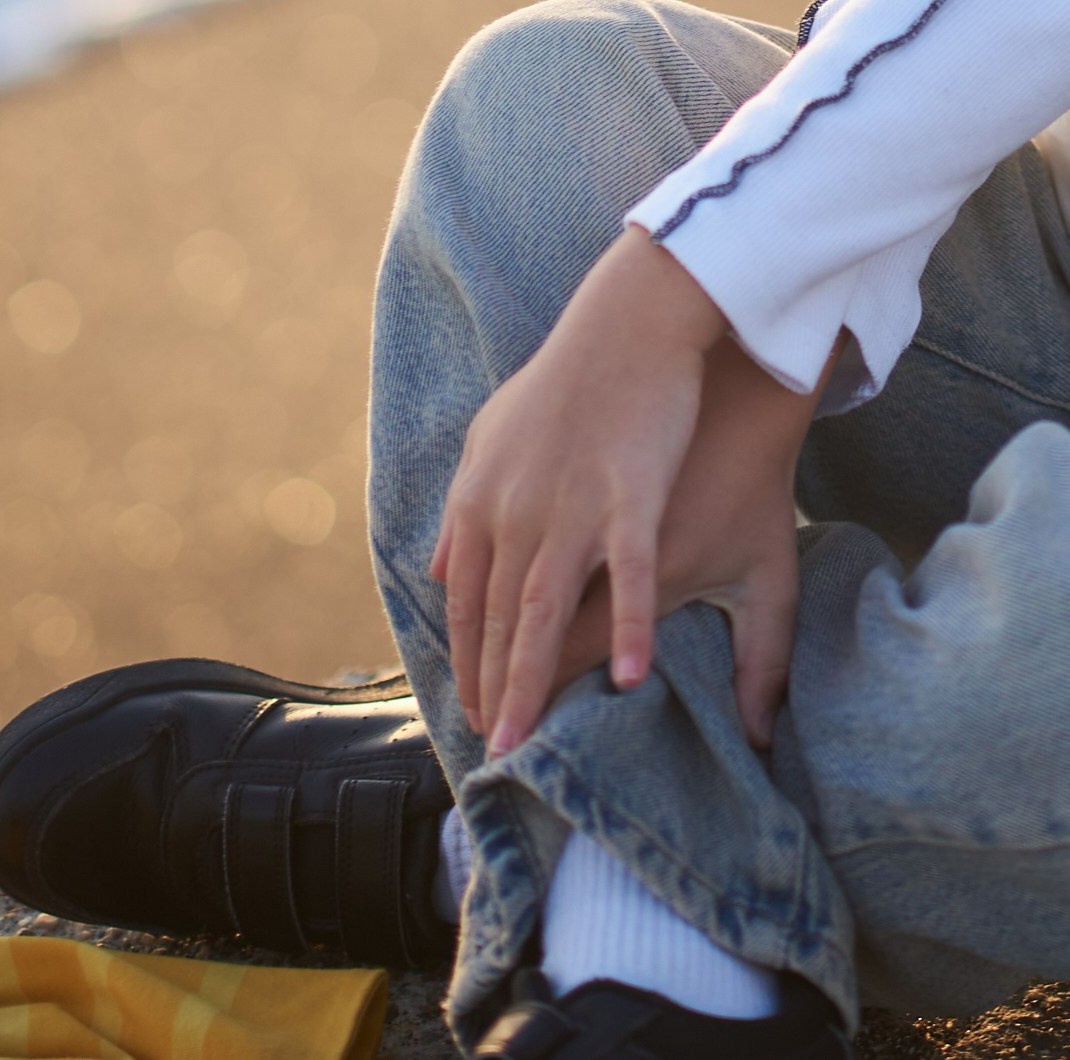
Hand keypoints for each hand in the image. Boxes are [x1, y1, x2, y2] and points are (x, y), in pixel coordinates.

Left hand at [432, 224, 802, 755]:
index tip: (470, 711)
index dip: (466, 661)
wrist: (629, 318)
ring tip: (524, 740)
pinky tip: (629, 676)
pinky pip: (627, 574)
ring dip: (531, 681)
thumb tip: (438, 568)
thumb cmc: (567, 376)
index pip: (465, 601)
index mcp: (482, 498)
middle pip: (496, 617)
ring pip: (543, 610)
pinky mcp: (630, 493)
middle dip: (490, 689)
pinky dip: (627, 626)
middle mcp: (515, 509)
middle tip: (493, 750)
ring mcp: (571, 504)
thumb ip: (463, 504)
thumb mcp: (494, 433)